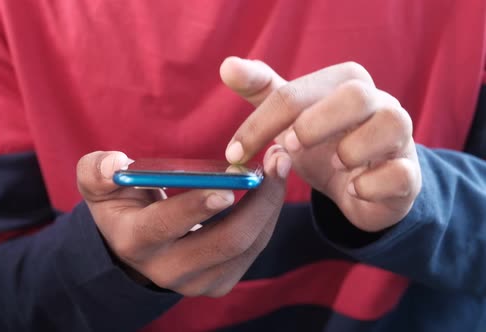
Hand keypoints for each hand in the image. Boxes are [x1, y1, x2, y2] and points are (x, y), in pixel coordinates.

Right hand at [76, 146, 290, 296]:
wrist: (134, 245)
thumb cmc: (121, 204)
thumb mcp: (98, 184)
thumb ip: (97, 170)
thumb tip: (116, 164)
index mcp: (135, 241)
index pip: (165, 226)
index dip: (195, 207)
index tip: (228, 186)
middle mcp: (166, 269)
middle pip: (225, 241)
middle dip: (259, 200)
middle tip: (277, 159)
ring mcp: (197, 282)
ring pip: (247, 245)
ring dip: (270, 204)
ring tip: (280, 166)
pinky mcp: (219, 282)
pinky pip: (254, 249)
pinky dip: (268, 216)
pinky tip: (272, 188)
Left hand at [220, 57, 421, 231]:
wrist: (363, 187)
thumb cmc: (325, 145)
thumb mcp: (291, 118)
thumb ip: (262, 92)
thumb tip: (227, 65)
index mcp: (343, 83)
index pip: (295, 93)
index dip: (259, 124)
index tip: (234, 154)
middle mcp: (378, 102)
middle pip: (355, 94)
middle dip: (314, 123)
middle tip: (287, 148)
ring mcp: (400, 137)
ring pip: (392, 123)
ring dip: (352, 150)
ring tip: (334, 166)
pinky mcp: (409, 175)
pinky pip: (401, 174)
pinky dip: (371, 184)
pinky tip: (354, 189)